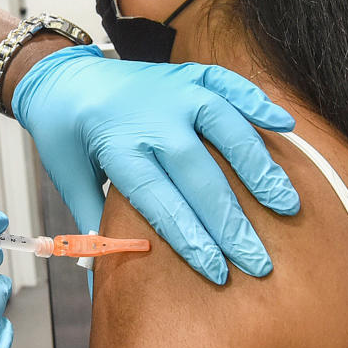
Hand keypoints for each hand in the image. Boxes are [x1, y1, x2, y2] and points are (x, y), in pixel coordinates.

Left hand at [11, 44, 299, 283]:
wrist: (61, 75)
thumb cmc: (65, 134)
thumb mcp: (68, 176)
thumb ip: (92, 221)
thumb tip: (98, 273)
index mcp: (116, 145)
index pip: (159, 199)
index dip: (190, 238)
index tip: (217, 271)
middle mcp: (150, 116)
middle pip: (199, 173)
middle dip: (230, 222)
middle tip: (259, 261)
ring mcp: (174, 91)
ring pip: (225, 128)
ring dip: (258, 168)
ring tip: (286, 206)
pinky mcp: (189, 74)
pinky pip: (229, 85)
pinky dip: (258, 102)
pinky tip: (286, 127)